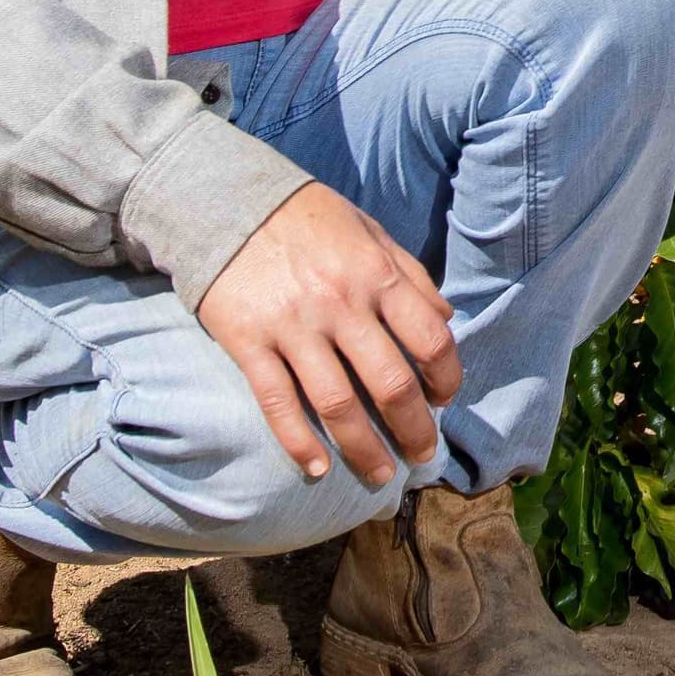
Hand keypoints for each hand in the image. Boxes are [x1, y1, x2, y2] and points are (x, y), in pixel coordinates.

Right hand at [197, 182, 462, 487]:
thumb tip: (448, 318)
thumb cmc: (308, 217)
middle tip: (422, 454)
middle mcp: (340, 304)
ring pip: (337, 405)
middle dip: (413, 429)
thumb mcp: (369, 231)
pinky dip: (298, 442)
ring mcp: (293, 326)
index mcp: (376, 275)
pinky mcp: (248, 343)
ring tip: (380, 475)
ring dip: (364, 449)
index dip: (447, 377)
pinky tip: (317, 468)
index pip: (429, 339)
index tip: (444, 399)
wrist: (226, 200)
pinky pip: (278, 402)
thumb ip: (410, 275)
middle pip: (390, 383)